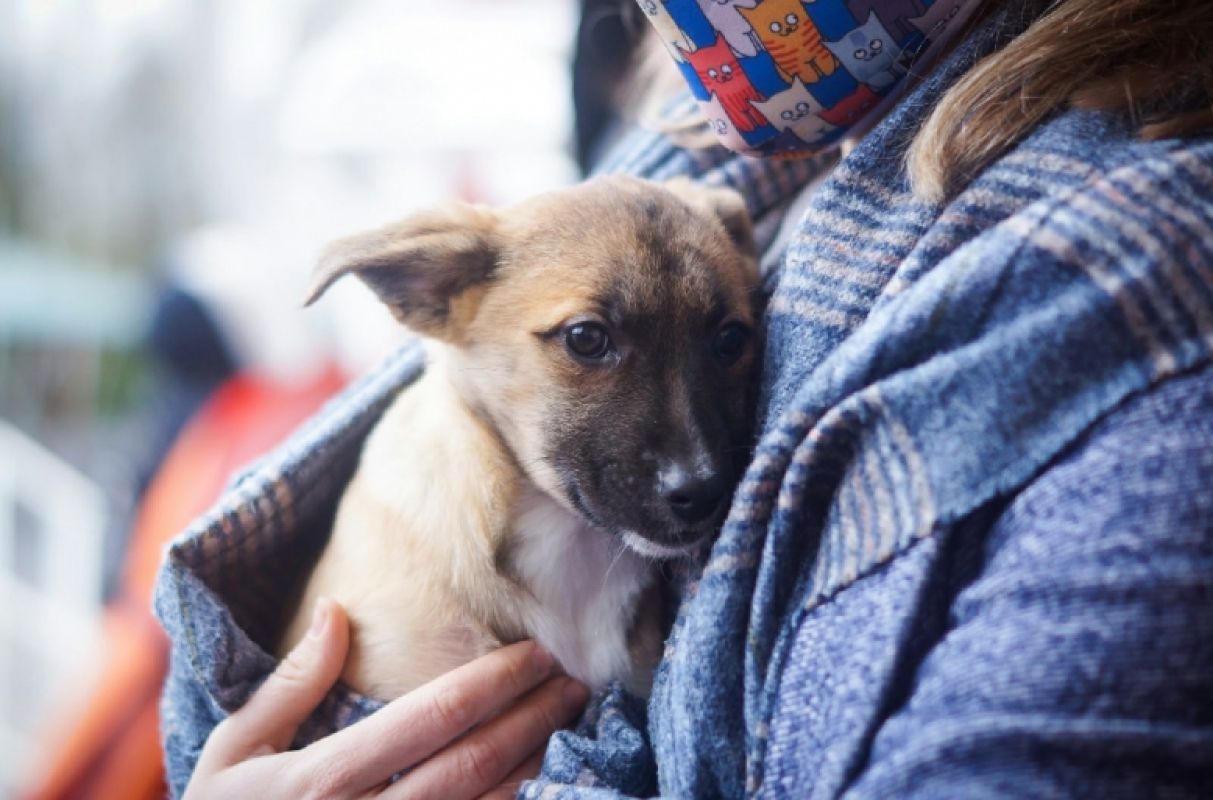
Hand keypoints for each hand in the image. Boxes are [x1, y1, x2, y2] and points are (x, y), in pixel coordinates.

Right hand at [185, 598, 588, 798]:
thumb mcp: (233, 752)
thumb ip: (290, 685)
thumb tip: (336, 612)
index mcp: (324, 779)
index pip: (434, 716)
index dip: (494, 682)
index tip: (535, 654)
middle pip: (475, 763)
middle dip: (533, 717)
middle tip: (575, 683)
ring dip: (537, 766)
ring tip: (570, 727)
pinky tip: (541, 785)